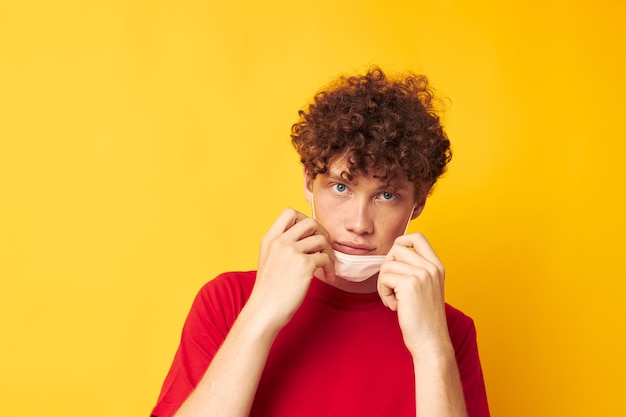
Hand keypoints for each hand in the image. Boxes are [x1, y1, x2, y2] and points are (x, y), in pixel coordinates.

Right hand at [248, 208, 334, 329]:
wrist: (264, 311)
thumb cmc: (269, 291)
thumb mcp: (269, 261)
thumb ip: (282, 246)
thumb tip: (308, 239)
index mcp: (270, 239)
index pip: (289, 212)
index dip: (304, 219)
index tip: (309, 235)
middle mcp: (280, 241)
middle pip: (310, 221)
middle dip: (322, 232)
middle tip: (324, 248)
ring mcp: (292, 252)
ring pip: (321, 239)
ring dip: (329, 252)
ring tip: (327, 266)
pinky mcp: (304, 265)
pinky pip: (326, 258)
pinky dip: (331, 268)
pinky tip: (328, 277)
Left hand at [377, 233, 448, 354]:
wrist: (431, 342)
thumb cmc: (424, 319)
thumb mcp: (426, 288)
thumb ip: (415, 270)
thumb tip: (391, 257)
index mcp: (437, 266)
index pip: (417, 237)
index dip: (401, 242)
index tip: (395, 260)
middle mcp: (432, 267)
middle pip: (397, 248)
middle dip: (387, 267)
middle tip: (391, 287)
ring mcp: (422, 274)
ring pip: (388, 264)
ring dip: (384, 283)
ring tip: (394, 300)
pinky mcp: (410, 284)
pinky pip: (384, 278)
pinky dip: (383, 293)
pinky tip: (394, 306)